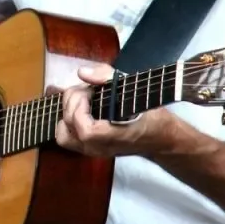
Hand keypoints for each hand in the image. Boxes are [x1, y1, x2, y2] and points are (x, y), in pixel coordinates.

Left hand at [54, 64, 174, 157]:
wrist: (161, 138)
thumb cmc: (152, 115)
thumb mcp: (135, 89)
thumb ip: (107, 77)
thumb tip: (81, 72)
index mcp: (113, 137)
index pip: (85, 130)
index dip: (80, 107)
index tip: (90, 91)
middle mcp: (98, 148)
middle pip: (68, 126)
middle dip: (73, 101)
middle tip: (89, 90)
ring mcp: (92, 151)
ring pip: (62, 134)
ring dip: (68, 111)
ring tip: (83, 99)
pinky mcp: (89, 149)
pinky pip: (67, 137)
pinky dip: (68, 120)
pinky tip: (81, 108)